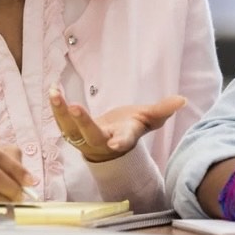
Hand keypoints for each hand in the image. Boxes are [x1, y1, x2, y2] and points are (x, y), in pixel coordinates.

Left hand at [49, 84, 184, 162]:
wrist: (110, 143)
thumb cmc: (130, 128)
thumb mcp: (149, 118)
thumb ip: (163, 109)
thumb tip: (182, 100)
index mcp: (123, 138)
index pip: (123, 141)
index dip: (120, 142)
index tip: (115, 144)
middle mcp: (102, 141)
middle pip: (92, 134)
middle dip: (83, 122)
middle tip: (75, 107)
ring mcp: (84, 138)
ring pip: (70, 129)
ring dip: (61, 112)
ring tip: (56, 94)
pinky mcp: (72, 132)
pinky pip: (61, 121)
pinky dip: (56, 106)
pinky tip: (52, 89)